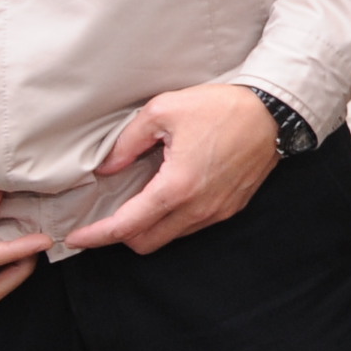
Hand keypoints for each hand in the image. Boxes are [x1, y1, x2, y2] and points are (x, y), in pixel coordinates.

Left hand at [66, 83, 283, 255]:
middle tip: (104, 220)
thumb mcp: (163, 111)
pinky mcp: (231, 206)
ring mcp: (217, 211)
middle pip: (145, 242)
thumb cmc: (221, 108)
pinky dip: (172, 221)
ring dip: (148, 228)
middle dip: (119, 236)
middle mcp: (197, 208)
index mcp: (176, 187)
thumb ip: (127, 142)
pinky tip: (169, 197)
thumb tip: (107, 168)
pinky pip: (192, 226)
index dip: (96, 236)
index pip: (126, 226)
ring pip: (170, 237)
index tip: (75, 238)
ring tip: (136, 205)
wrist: (275, 111)